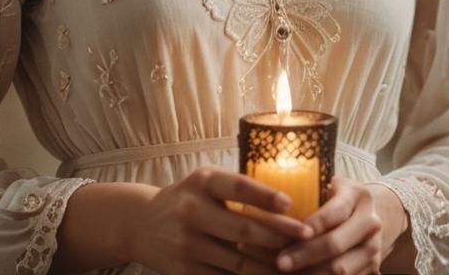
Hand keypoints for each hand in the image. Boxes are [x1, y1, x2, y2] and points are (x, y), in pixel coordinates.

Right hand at [128, 165, 313, 274]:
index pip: (238, 187)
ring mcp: (189, 245)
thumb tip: (285, 201)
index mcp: (201, 182)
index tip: (291, 204)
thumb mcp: (204, 182)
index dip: (265, 196)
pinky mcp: (187, 272)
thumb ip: (234, 188)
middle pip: (243, 228)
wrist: (140, 224)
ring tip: (297, 262)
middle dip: (279, 235)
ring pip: (240, 261)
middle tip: (307, 236)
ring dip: (271, 264)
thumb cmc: (185, 198)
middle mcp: (193, 211)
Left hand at [251, 177, 407, 274]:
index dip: (311, 224)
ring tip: (283, 271)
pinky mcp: (371, 270)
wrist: (369, 215)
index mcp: (359, 197)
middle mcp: (371, 223)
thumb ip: (310, 190)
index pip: (334, 212)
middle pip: (336, 245)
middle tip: (280, 262)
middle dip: (305, 255)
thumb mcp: (331, 185)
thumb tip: (271, 201)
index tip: (286, 233)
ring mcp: (373, 250)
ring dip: (310, 273)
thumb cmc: (338, 196)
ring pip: (340, 270)